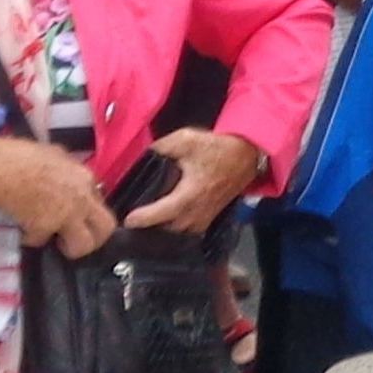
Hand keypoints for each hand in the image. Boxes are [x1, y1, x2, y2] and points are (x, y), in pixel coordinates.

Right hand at [0, 135, 118, 258]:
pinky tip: (23, 226)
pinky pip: (42, 240)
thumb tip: (67, 182)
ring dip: (69, 246)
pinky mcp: (46, 228)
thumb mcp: (55, 156)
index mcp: (85, 177)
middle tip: (76, 239)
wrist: (1, 169)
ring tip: (54, 240)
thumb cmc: (22, 156)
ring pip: (83, 245)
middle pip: (106, 227)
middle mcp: (82, 197)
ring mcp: (66, 215)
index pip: (100, 201)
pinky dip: (32, 237)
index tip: (76, 215)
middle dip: (94, 238)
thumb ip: (68, 173)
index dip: (87, 211)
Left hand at [123, 128, 264, 235]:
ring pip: (176, 233)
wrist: (245, 156)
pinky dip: (173, 227)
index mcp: (189, 196)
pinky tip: (164, 220)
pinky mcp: (208, 220)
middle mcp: (196, 213)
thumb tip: (145, 154)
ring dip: (161, 228)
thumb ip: (162, 147)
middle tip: (130, 219)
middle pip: (166, 229)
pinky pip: (186, 231)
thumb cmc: (217, 149)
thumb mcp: (187, 140)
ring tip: (145, 220)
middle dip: (149, 226)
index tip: (127, 220)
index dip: (143, 218)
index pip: (161, 213)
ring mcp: (203, 220)